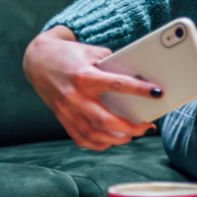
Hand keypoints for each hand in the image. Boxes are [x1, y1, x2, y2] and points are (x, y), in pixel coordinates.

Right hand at [23, 26, 158, 150]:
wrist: (38, 61)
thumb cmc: (72, 55)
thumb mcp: (93, 52)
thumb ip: (113, 65)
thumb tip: (140, 77)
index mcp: (84, 76)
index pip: (117, 84)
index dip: (139, 89)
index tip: (158, 92)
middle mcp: (75, 97)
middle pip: (105, 120)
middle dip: (130, 127)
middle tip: (147, 126)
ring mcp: (67, 111)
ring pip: (94, 134)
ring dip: (117, 139)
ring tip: (134, 135)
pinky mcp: (62, 119)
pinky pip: (81, 139)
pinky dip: (99, 144)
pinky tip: (112, 141)